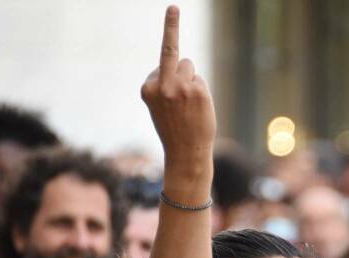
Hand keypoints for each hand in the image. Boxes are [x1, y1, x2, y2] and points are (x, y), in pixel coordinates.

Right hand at [140, 6, 216, 178]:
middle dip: (178, 54)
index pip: (162, 58)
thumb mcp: (159, 105)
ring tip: (189, 105)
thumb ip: (165, 83)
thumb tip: (185, 64)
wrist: (185, 153)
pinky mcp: (198, 91)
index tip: (174, 7)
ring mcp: (181, 87)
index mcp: (147, 88)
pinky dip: (201, 91)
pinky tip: (197, 108)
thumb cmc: (173, 128)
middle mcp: (162, 84)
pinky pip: (200, 80)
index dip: (171, 29)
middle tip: (175, 27)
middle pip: (175, 57)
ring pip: (190, 67)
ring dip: (192, 81)